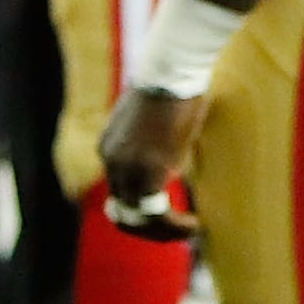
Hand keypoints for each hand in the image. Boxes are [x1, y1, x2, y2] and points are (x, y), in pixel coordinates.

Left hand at [99, 86, 206, 239]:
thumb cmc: (175, 87)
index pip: (119, 190)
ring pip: (136, 218)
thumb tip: (174, 158)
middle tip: (175, 234)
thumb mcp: (156, 121)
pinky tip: (193, 225)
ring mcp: (127, 168)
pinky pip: (155, 212)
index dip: (140, 209)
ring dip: (162, 232)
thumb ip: (155, 144)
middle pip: (121, 211)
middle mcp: (111, 160)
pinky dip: (172, 225)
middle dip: (147, 229)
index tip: (165, 213)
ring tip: (188, 232)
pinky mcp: (148, 171)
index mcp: (110, 148)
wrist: (173, 69)